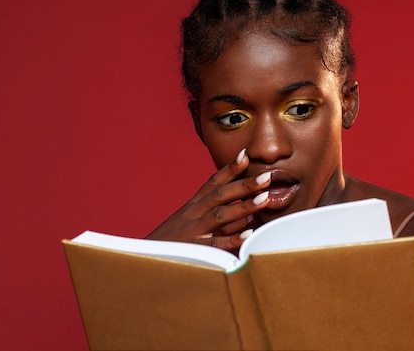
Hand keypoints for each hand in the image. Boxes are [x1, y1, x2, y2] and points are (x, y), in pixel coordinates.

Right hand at [145, 149, 270, 250]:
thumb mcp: (189, 221)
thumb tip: (245, 212)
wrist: (146, 260)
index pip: (213, 182)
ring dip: (244, 206)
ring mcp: (194, 231)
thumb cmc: (173, 241)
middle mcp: (194, 214)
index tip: (246, 154)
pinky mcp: (195, 250)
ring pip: (221, 215)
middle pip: (221, 194)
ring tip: (265, 198)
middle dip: (244, 184)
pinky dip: (232, 239)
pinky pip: (216, 244)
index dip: (229, 168)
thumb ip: (213, 214)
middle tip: (267, 176)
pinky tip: (249, 234)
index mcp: (194, 205)